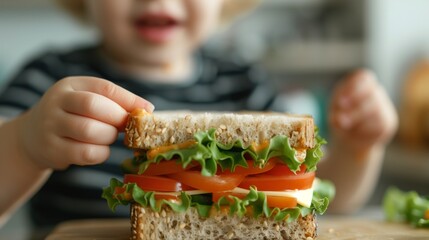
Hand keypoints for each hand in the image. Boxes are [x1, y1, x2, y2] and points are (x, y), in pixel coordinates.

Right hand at [16, 77, 153, 169]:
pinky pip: (86, 153)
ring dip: (108, 137)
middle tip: (126, 127)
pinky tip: (100, 150)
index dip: (129, 99)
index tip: (147, 110)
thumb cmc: (72, 116)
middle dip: (117, 118)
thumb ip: (113, 102)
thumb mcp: (87, 101)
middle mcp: (56, 102)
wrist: (33, 137)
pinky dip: (101, 153)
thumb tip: (148, 109)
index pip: (103, 88)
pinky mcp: (52, 150)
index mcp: (70, 85)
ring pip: (90, 131)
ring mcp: (51, 126)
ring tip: (108, 137)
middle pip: (93, 106)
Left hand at [329, 69, 397, 152]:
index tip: (340, 102)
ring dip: (356, 118)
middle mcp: (376, 92)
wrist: (350, 140)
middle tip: (340, 118)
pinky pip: (379, 124)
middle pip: (371, 93)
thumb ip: (335, 112)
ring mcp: (385, 107)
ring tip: (343, 125)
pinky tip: (357, 132)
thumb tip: (338, 119)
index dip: (353, 87)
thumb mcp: (334, 112)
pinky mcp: (389, 122)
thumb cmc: (340, 119)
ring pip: (376, 109)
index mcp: (361, 84)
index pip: (364, 77)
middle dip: (354, 106)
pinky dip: (364, 129)